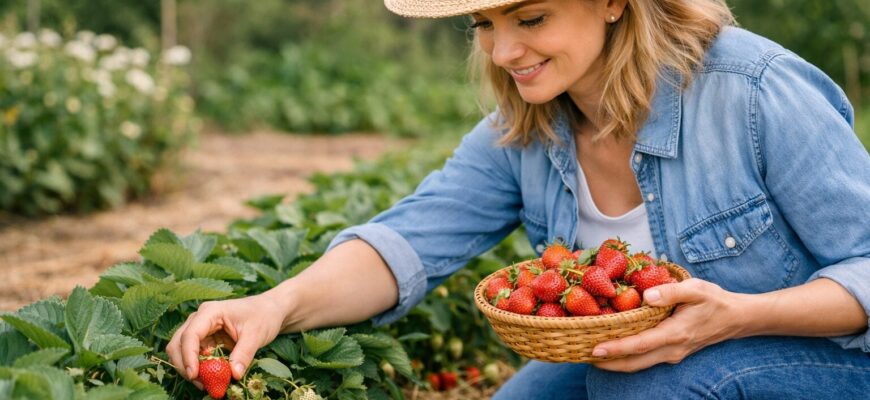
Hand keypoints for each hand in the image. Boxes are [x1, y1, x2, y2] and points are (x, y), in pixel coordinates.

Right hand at [166, 293, 286, 385]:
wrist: (269, 310)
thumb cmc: (263, 316)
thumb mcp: (256, 334)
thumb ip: (244, 354)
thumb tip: (234, 375)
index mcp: (210, 312)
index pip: (190, 335)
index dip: (188, 356)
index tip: (194, 375)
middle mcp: (200, 319)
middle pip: (178, 343)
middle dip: (184, 365)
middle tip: (201, 384)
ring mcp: (200, 329)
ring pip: (181, 351)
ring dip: (190, 368)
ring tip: (207, 384)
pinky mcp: (205, 339)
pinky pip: (194, 356)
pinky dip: (199, 368)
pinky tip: (211, 378)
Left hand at [591, 278, 746, 371]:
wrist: (736, 318)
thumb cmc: (714, 300)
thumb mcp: (696, 288)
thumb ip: (671, 291)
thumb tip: (645, 296)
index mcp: (675, 333)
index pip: (640, 344)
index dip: (616, 349)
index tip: (595, 349)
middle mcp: (672, 350)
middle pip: (634, 363)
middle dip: (607, 362)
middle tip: (581, 355)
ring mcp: (672, 354)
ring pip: (639, 364)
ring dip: (615, 363)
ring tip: (590, 354)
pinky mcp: (671, 353)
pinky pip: (645, 359)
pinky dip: (627, 358)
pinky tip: (613, 349)